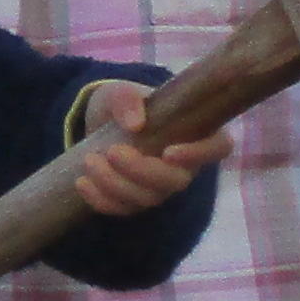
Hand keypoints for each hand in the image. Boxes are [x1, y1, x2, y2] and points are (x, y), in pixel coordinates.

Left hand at [71, 82, 230, 217]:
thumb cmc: (123, 104)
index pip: (217, 147)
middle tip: (112, 151)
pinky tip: (82, 183)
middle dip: (141, 171)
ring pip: (148, 198)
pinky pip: (124, 209)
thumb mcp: (119, 91)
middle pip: (176, 181)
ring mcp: (160, 187)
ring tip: (89, 161)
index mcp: (194, 132)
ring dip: (116, 184)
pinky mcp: (137, 202)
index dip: (200, 154)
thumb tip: (136, 123)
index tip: (169, 151)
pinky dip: (101, 200)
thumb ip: (127, 98)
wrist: (101, 124)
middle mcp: (184, 165)